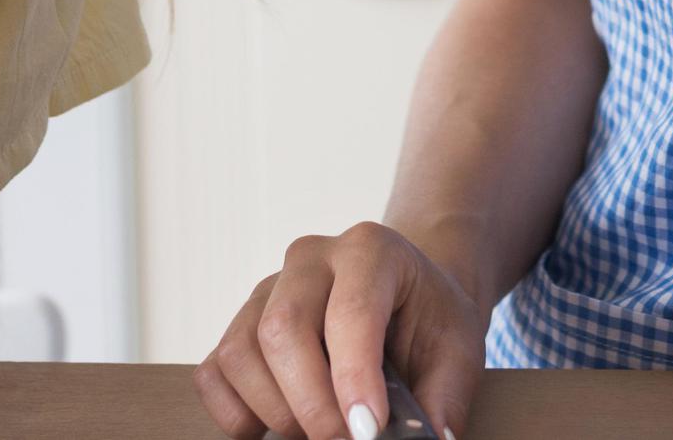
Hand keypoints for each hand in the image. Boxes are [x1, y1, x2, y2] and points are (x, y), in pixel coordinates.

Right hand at [197, 222, 483, 439]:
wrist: (408, 296)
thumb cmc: (430, 321)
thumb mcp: (458, 351)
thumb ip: (443, 397)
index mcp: (370, 250)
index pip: (350, 311)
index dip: (354, 378)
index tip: (367, 431)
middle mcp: (310, 259)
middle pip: (283, 329)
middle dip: (311, 404)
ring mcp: (267, 289)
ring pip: (241, 353)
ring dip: (276, 412)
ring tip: (319, 433)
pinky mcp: (240, 324)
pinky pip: (214, 372)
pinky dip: (236, 413)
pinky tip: (274, 426)